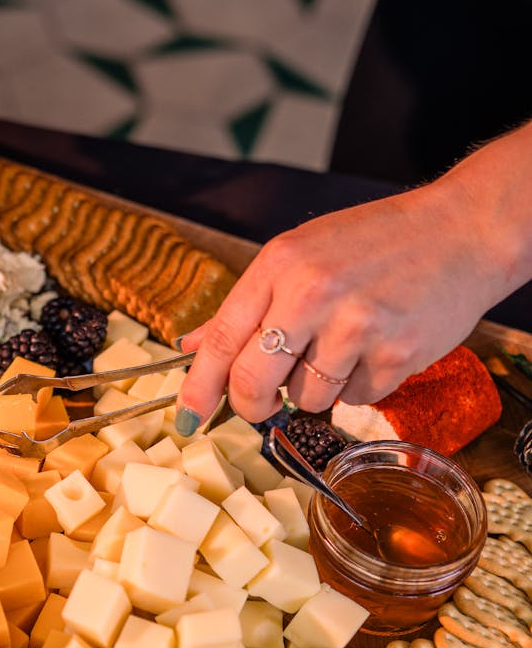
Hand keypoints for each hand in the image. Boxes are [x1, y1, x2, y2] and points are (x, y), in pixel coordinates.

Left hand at [175, 121, 531, 433]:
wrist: (461, 231)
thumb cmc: (373, 244)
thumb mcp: (299, 256)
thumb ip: (246, 307)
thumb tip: (192, 345)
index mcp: (280, 265)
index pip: (223, 338)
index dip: (199, 387)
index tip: (186, 416)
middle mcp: (313, 293)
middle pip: (254, 382)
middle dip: (251, 404)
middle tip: (261, 403)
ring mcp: (357, 326)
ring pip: (306, 398)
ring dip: (316, 388)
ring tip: (341, 347)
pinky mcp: (397, 355)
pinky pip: (355, 399)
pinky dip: (359, 385)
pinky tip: (374, 349)